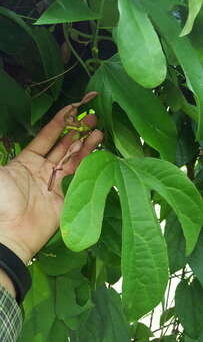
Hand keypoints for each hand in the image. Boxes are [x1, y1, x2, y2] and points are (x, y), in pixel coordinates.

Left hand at [0, 93, 102, 263]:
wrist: (11, 233)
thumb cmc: (2, 200)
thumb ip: (0, 153)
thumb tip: (0, 136)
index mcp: (27, 161)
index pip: (46, 137)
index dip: (58, 122)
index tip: (71, 108)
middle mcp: (43, 170)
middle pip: (63, 146)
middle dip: (76, 131)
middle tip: (90, 117)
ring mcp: (56, 183)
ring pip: (74, 159)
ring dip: (86, 144)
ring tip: (98, 130)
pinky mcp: (67, 197)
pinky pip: (80, 177)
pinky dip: (89, 164)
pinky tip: (97, 152)